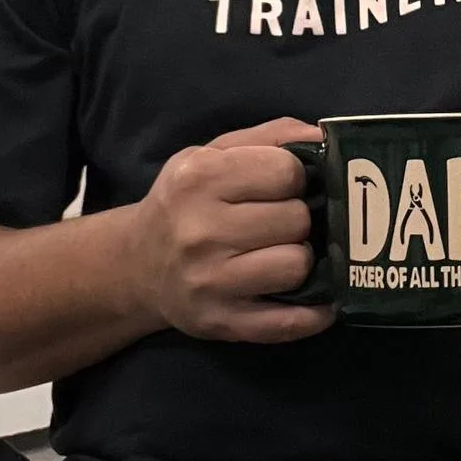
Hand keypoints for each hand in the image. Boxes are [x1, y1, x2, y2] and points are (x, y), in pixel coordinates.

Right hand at [130, 117, 334, 343]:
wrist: (137, 264)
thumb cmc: (185, 201)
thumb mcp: (213, 154)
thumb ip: (271, 137)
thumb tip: (323, 136)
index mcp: (199, 178)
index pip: (287, 172)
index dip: (295, 177)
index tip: (281, 186)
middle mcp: (200, 230)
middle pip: (296, 219)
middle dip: (297, 219)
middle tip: (278, 223)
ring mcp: (210, 282)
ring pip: (298, 266)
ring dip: (299, 259)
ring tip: (279, 253)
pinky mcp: (222, 323)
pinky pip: (291, 322)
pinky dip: (314, 314)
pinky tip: (316, 300)